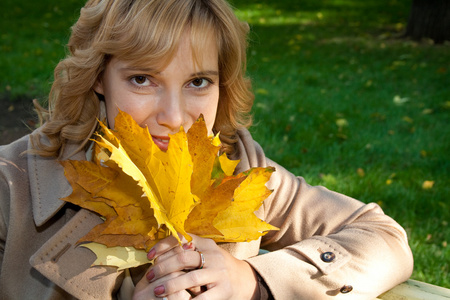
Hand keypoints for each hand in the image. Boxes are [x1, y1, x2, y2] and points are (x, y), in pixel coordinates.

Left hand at [133, 234, 259, 298]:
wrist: (242, 278)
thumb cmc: (215, 265)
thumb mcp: (204, 251)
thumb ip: (186, 249)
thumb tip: (157, 253)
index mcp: (205, 243)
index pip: (181, 238)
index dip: (163, 246)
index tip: (149, 256)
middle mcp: (213, 255)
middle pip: (183, 258)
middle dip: (163, 267)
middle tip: (149, 276)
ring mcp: (220, 272)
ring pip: (192, 278)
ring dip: (171, 285)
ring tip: (157, 291)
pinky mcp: (224, 289)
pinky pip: (203, 298)